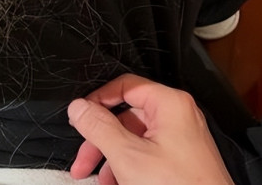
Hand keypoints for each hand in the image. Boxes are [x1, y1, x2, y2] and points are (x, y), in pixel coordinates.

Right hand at [67, 74, 233, 184]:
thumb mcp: (129, 156)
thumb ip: (100, 128)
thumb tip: (80, 108)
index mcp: (170, 104)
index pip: (126, 86)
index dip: (98, 99)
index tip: (80, 116)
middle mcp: (179, 116)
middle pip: (127, 116)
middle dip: (101, 140)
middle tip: (82, 161)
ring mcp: (181, 137)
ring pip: (135, 138)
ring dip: (112, 158)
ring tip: (101, 180)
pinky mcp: (181, 158)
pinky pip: (148, 153)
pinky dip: (130, 166)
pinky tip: (118, 183)